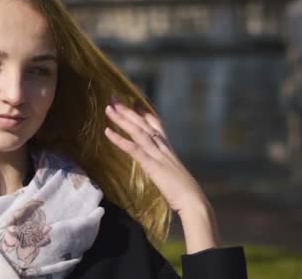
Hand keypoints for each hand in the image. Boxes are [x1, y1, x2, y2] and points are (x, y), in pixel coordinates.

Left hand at [103, 98, 220, 252]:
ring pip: (138, 132)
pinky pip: (134, 149)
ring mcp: (158, 155)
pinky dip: (120, 139)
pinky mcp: (152, 165)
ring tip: (109, 108)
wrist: (194, 203)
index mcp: (169, 150)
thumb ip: (165, 168)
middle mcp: (163, 148)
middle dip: (128, 111)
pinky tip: (107, 132)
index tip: (135, 103)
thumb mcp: (173, 175)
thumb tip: (160, 168)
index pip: (157, 126)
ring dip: (122, 119)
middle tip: (114, 99)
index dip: (145, 114)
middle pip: (144, 124)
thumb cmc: (185, 194)